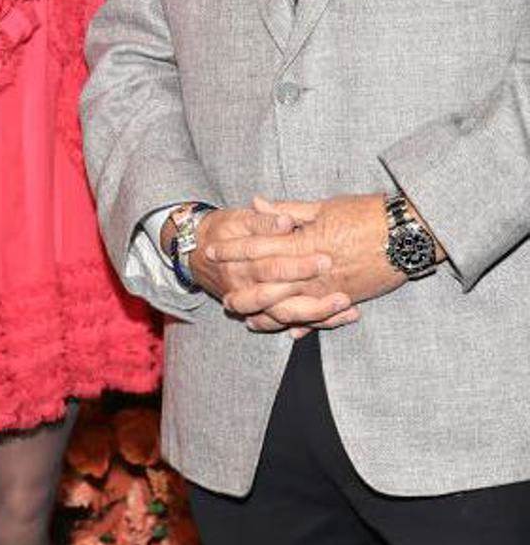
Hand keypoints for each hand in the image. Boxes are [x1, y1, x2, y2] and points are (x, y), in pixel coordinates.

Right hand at [175, 207, 337, 324]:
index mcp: (241, 262)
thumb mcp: (239, 219)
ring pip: (286, 318)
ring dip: (318, 316)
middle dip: (313, 298)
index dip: (299, 264)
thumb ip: (263, 220)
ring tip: (348, 309)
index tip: (327, 259)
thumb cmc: (224, 230)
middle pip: (282, 299)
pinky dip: (313, 325)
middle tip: (344, 293)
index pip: (273, 266)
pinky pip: (287, 325)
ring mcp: (252, 305)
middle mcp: (244, 288)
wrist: (196, 253)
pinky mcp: (260, 314)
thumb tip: (286, 221)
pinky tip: (338, 319)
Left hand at [207, 194, 404, 334]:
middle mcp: (314, 267)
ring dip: (268, 314)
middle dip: (245, 289)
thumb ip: (288, 210)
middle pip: (270, 282)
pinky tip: (289, 332)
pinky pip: (320, 317)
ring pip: (291, 306)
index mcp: (305, 238)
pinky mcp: (347, 298)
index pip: (260, 245)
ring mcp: (330, 286)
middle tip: (222, 296)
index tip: (213, 249)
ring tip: (248, 319)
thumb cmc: (366, 212)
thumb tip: (257, 203)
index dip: (234, 248)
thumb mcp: (325, 206)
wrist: (407, 233)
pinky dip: (303, 324)